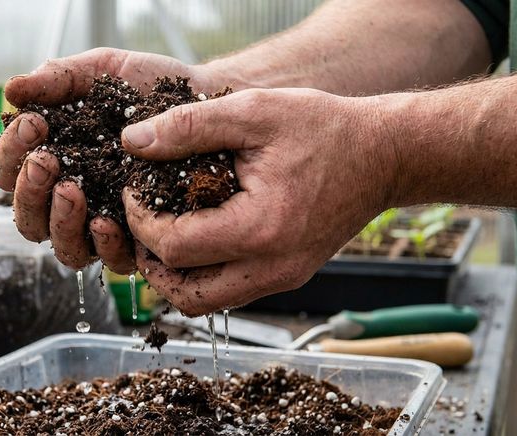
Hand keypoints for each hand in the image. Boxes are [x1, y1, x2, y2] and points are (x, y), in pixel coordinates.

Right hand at [0, 48, 223, 272]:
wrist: (204, 102)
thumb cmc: (146, 88)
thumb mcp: (101, 73)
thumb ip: (57, 79)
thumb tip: (11, 90)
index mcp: (52, 161)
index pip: (10, 172)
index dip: (10, 153)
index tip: (33, 123)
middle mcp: (70, 201)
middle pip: (28, 218)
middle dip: (30, 190)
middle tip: (47, 161)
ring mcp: (102, 225)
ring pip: (63, 247)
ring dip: (59, 221)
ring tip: (71, 190)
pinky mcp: (138, 243)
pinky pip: (111, 261)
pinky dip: (103, 244)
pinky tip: (107, 221)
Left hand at [120, 88, 396, 315]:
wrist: (384, 155)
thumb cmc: (323, 129)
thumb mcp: (253, 112)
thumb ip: (189, 126)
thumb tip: (133, 142)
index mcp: (260, 229)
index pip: (173, 247)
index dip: (139, 220)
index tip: (133, 190)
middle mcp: (271, 267)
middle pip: (184, 294)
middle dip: (149, 259)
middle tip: (141, 221)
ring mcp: (282, 279)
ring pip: (205, 302)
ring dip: (173, 274)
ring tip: (161, 232)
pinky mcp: (287, 277)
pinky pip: (229, 292)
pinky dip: (201, 274)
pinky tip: (195, 235)